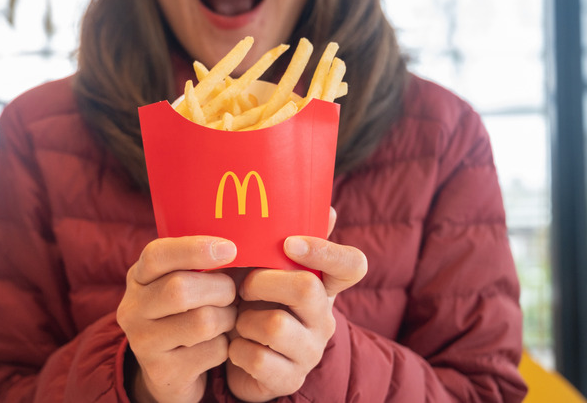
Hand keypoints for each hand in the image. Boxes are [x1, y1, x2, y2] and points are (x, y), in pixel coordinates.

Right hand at [116, 236, 238, 402]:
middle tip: (232, 293)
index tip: (229, 249)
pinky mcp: (162, 371)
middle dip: (220, 288)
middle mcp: (132, 308)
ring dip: (227, 318)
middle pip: (181, 288)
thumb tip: (248, 243)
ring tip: (227, 318)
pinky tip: (218, 345)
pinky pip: (211, 351)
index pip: (157, 255)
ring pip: (202, 322)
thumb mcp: (186, 283)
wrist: (170, 371)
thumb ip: (203, 262)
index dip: (194, 249)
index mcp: (138, 277)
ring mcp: (143, 342)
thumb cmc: (187, 314)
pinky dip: (225, 346)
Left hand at [226, 208, 367, 401]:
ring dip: (244, 319)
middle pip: (306, 288)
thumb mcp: (266, 268)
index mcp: (324, 286)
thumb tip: (327, 207)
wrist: (237, 355)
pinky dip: (236, 349)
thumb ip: (285, 238)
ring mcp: (311, 351)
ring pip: (275, 325)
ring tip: (237, 320)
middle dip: (262, 282)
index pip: (352, 264)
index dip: (325, 251)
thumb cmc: (252, 303)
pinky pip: (258, 357)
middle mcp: (325, 318)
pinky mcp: (290, 378)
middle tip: (244, 287)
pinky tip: (235, 346)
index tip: (289, 244)